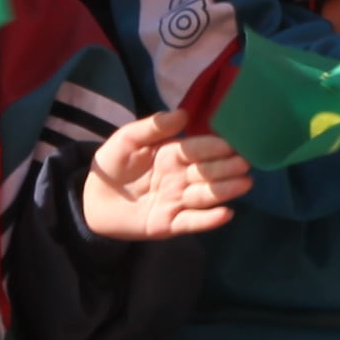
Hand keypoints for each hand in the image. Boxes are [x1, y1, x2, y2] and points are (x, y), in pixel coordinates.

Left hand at [82, 108, 254, 240]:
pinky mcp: (169, 225)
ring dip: (225, 190)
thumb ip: (152, 127)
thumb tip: (183, 114)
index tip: (231, 144)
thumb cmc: (114, 165)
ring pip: (205, 196)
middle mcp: (180, 178)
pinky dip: (209, 220)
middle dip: (226, 167)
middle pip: (206, 172)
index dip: (212, 147)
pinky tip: (226, 214)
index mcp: (172, 155)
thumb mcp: (127, 140)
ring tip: (244, 183)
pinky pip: (192, 222)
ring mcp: (177, 201)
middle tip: (245, 163)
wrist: (94, 200)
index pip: (196, 150)